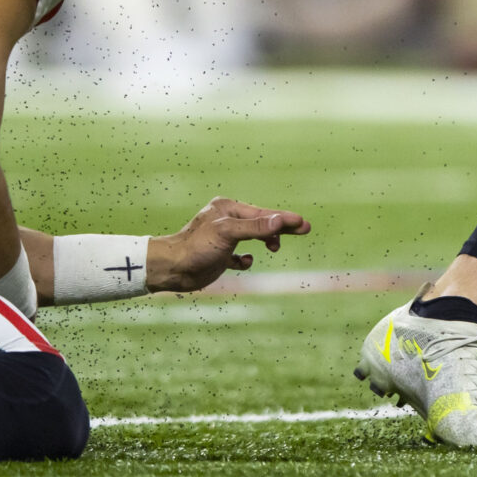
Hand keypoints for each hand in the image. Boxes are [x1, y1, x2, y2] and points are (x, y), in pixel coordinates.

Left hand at [146, 196, 309, 291]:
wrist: (172, 269)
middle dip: (281, 227)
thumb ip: (254, 227)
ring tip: (275, 248)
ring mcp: (223, 238)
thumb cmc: (196, 247)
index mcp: (228, 208)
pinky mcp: (219, 256)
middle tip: (305, 229)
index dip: (283, 219)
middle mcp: (226, 220)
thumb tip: (279, 222)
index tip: (302, 223)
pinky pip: (239, 255)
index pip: (262, 213)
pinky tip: (244, 262)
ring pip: (253, 237)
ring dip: (266, 241)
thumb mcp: (228, 233)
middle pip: (261, 223)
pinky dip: (245, 259)